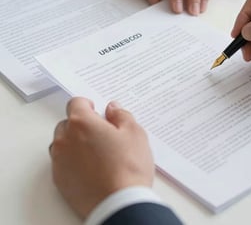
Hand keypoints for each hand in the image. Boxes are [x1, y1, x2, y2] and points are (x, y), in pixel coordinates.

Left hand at [49, 97, 153, 218]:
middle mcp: (65, 139)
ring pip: (63, 143)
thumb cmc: (128, 166)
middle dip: (82, 124)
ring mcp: (59, 160)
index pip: (76, 103)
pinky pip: (62, 162)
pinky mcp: (59, 180)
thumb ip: (121, 115)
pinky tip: (92, 168)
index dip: (88, 105)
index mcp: (82, 123)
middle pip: (67, 123)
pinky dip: (73, 161)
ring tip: (97, 153)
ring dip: (75, 142)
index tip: (97, 111)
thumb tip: (113, 108)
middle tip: (102, 134)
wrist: (119, 203)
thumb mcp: (134, 132)